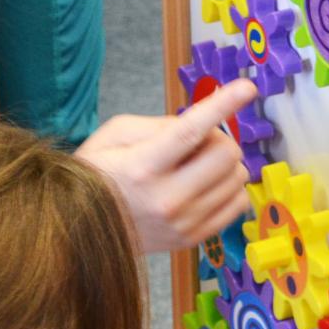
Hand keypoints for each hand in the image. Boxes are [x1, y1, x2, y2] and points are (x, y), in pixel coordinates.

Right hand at [76, 79, 255, 254]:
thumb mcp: (114, 135)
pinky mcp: (193, 239)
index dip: (221, 106)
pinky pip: (238, 204)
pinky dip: (230, 188)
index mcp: (142, 166)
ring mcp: (182, 223)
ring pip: (237, 178)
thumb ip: (158, 125)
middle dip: (219, 137)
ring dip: (225, 163)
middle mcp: (166, 198)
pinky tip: (207, 185)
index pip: (190, 132)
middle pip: (225, 154)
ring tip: (197, 166)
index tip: (245, 88)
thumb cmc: (99, 173)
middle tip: (199, 141)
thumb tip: (204, 122)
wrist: (82, 229)